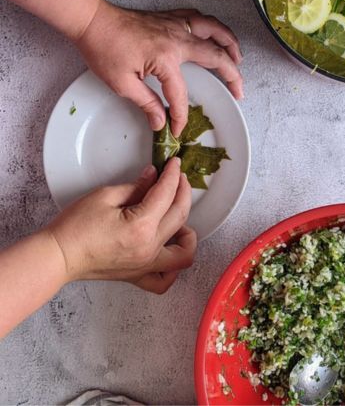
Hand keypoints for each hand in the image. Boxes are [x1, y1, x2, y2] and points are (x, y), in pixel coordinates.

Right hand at [46, 158, 196, 293]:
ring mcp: (145, 265)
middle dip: (183, 191)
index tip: (174, 164)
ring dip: (188, 232)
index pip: (166, 194)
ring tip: (177, 216)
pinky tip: (169, 249)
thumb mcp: (105, 196)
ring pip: (184, 253)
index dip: (172, 174)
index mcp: (141, 226)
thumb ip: (135, 186)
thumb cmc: (74, 227)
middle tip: (178, 179)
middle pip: (180, 216)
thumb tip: (152, 176)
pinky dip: (174, 266)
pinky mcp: (138, 276)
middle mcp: (148, 248)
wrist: (58, 256)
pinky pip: (166, 278)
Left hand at [76, 0, 242, 135]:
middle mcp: (177, 38)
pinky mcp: (170, 17)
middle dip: (232, 75)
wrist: (92, 20)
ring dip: (231, 45)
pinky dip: (213, 28)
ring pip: (215, 30)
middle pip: (215, 56)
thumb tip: (160, 122)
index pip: (180, 94)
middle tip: (240, 91)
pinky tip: (215, 36)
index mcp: (165, 58)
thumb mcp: (122, 84)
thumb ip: (146, 103)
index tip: (177, 128)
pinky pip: (200, 19)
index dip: (180, 115)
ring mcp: (176, 24)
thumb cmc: (103, 50)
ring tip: (239, 60)